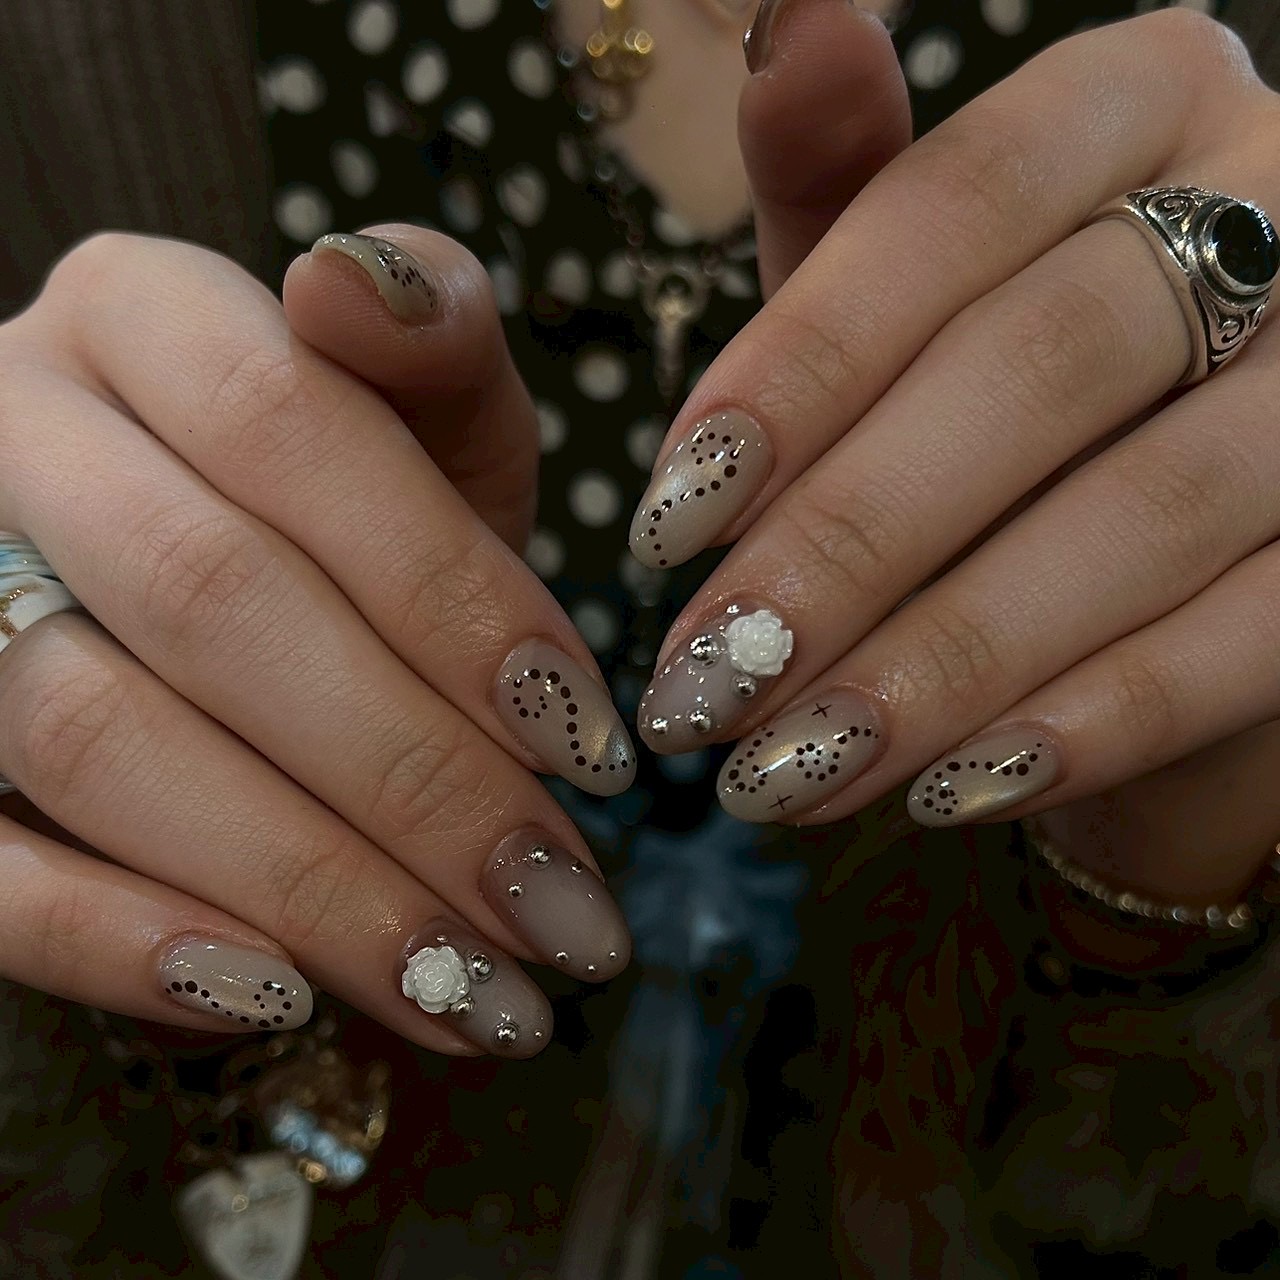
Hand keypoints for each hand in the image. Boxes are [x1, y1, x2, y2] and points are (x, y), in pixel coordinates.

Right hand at [0, 224, 633, 1055]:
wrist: (208, 573)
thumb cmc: (351, 498)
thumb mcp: (421, 413)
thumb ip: (430, 345)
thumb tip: (360, 286)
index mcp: (143, 316)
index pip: (293, 431)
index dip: (453, 600)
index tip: (588, 749)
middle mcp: (6, 429)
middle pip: (211, 602)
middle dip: (417, 780)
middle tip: (565, 916)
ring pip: (99, 741)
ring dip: (312, 890)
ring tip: (479, 994)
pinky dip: (120, 943)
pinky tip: (279, 1002)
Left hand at [632, 8, 1279, 903]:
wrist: (1170, 538)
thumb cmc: (1007, 397)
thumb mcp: (909, 288)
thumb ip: (845, 187)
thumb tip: (780, 25)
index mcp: (1136, 107)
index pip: (949, 206)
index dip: (797, 372)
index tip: (663, 527)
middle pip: (1041, 368)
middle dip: (848, 549)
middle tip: (703, 687)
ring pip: (1140, 520)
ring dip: (939, 667)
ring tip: (782, 774)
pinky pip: (1246, 643)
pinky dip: (1082, 726)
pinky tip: (942, 793)